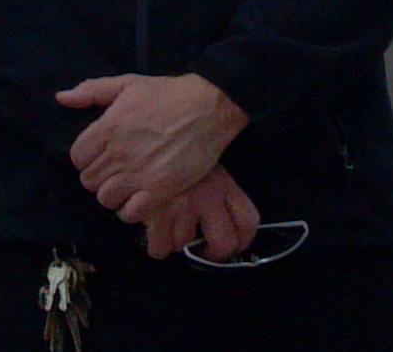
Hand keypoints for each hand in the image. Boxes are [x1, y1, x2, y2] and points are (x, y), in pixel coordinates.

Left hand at [56, 73, 250, 222]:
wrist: (208, 107)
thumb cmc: (167, 94)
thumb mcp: (127, 83)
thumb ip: (91, 91)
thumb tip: (61, 98)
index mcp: (107, 127)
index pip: (77, 157)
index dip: (86, 158)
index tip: (100, 155)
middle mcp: (118, 153)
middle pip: (89, 180)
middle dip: (98, 176)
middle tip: (114, 170)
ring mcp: (138, 174)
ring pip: (105, 198)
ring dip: (112, 194)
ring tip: (126, 185)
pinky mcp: (159, 191)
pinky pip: (129, 213)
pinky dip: (129, 210)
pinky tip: (138, 198)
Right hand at [142, 163, 259, 260]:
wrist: (145, 138)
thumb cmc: (174, 153)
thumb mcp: (203, 164)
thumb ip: (217, 191)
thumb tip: (221, 224)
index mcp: (223, 184)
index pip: (248, 221)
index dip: (242, 241)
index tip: (232, 245)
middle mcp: (207, 197)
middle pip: (223, 244)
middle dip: (212, 253)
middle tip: (201, 248)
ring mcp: (182, 207)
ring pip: (185, 245)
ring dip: (175, 241)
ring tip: (167, 225)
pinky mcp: (157, 214)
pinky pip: (160, 248)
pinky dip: (156, 244)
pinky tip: (153, 229)